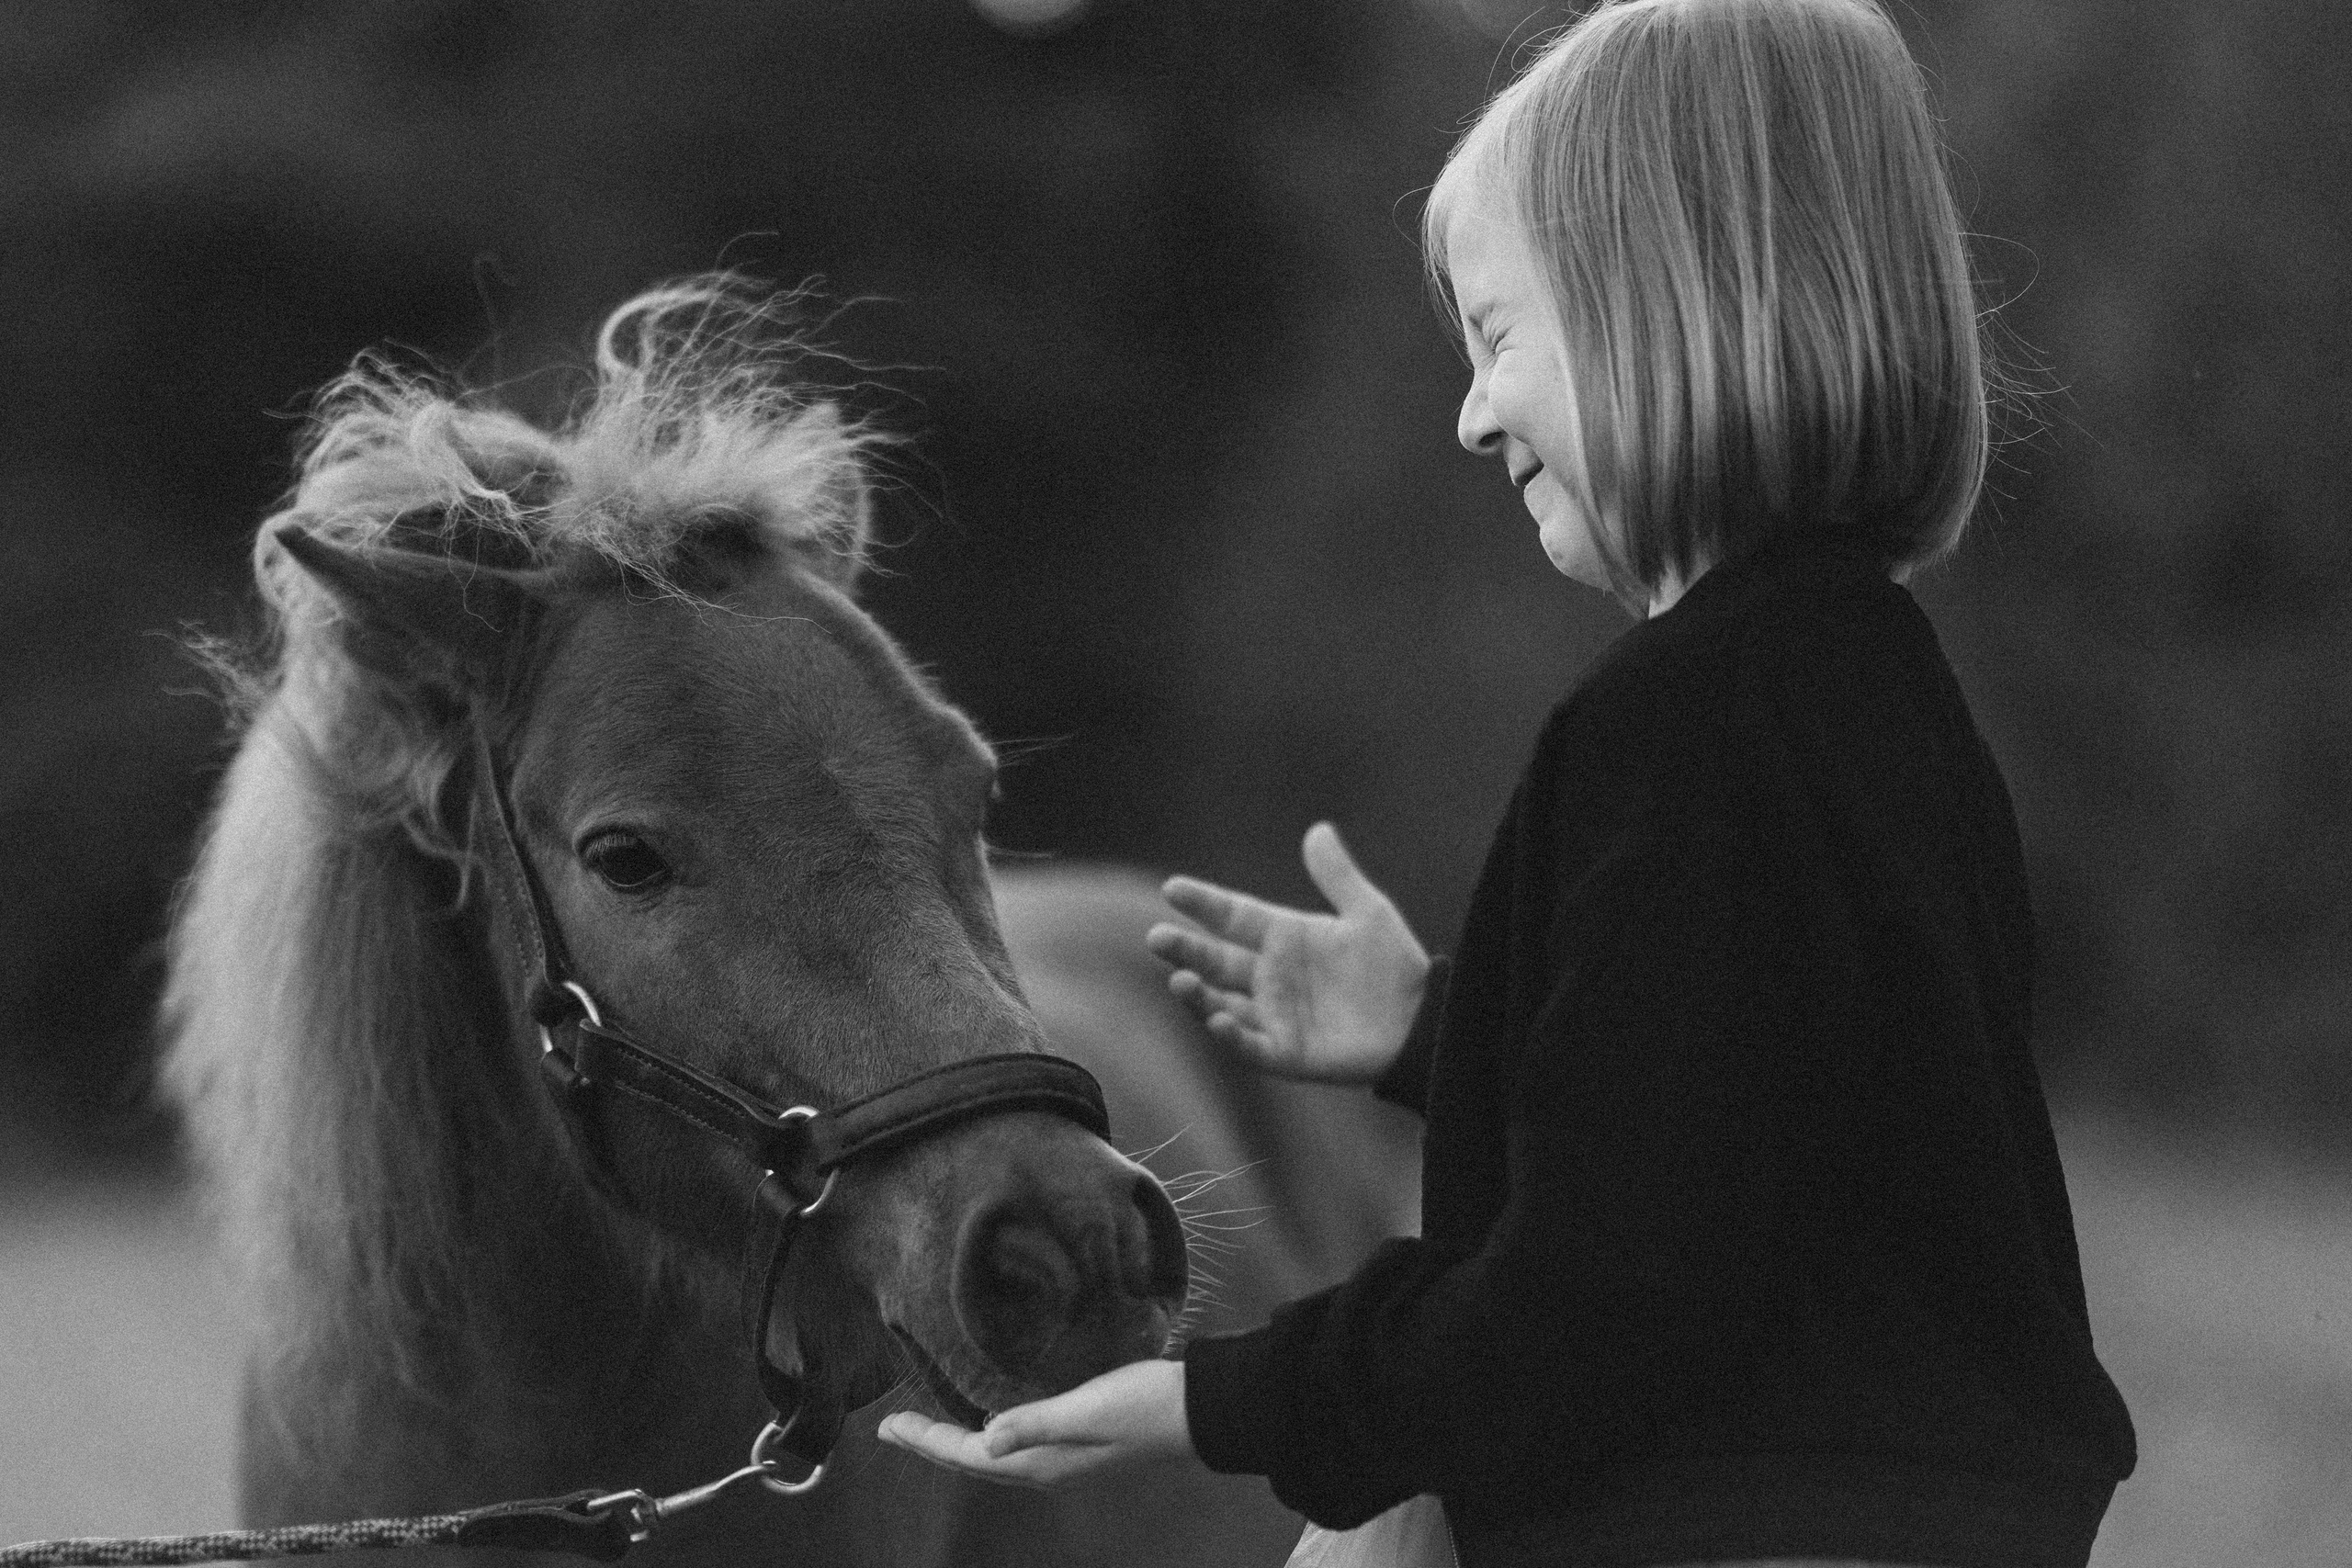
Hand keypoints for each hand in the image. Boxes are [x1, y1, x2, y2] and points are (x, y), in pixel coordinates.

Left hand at [876, 1357, 1193, 1487]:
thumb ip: (1036, 1423)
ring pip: (992, 1455)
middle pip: (973, 1460)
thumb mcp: (1088, 1410)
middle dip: (931, 1444)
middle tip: (891, 1429)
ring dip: (955, 1441)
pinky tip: (990, 1423)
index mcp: (1042, 1463)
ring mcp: (1063, 1458)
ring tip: (925, 1428)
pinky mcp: (1077, 1441)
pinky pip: (1016, 1444)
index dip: (926, 1440)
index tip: (888, 1425)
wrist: (1196, 1410)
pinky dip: (988, 1435)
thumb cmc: (1144, 1405)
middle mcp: (1046, 1468)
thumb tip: (985, 1441)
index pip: (967, 1455)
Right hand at [1146, 822, 1427, 1085]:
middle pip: (1217, 960)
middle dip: (1185, 949)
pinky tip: (1217, 1018)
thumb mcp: (1368, 913)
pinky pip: (1251, 1045)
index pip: (1233, 916)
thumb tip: (1318, 830)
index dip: (1204, 903)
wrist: (1424, 1020)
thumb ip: (1338, 875)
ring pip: (1222, 1002)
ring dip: (1198, 993)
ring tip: (1179, 979)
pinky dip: (1230, 1035)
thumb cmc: (1394, 966)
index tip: (1172, 888)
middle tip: (1156, 936)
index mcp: (1285, 937)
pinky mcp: (1287, 1052)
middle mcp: (1271, 976)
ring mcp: (1275, 1015)